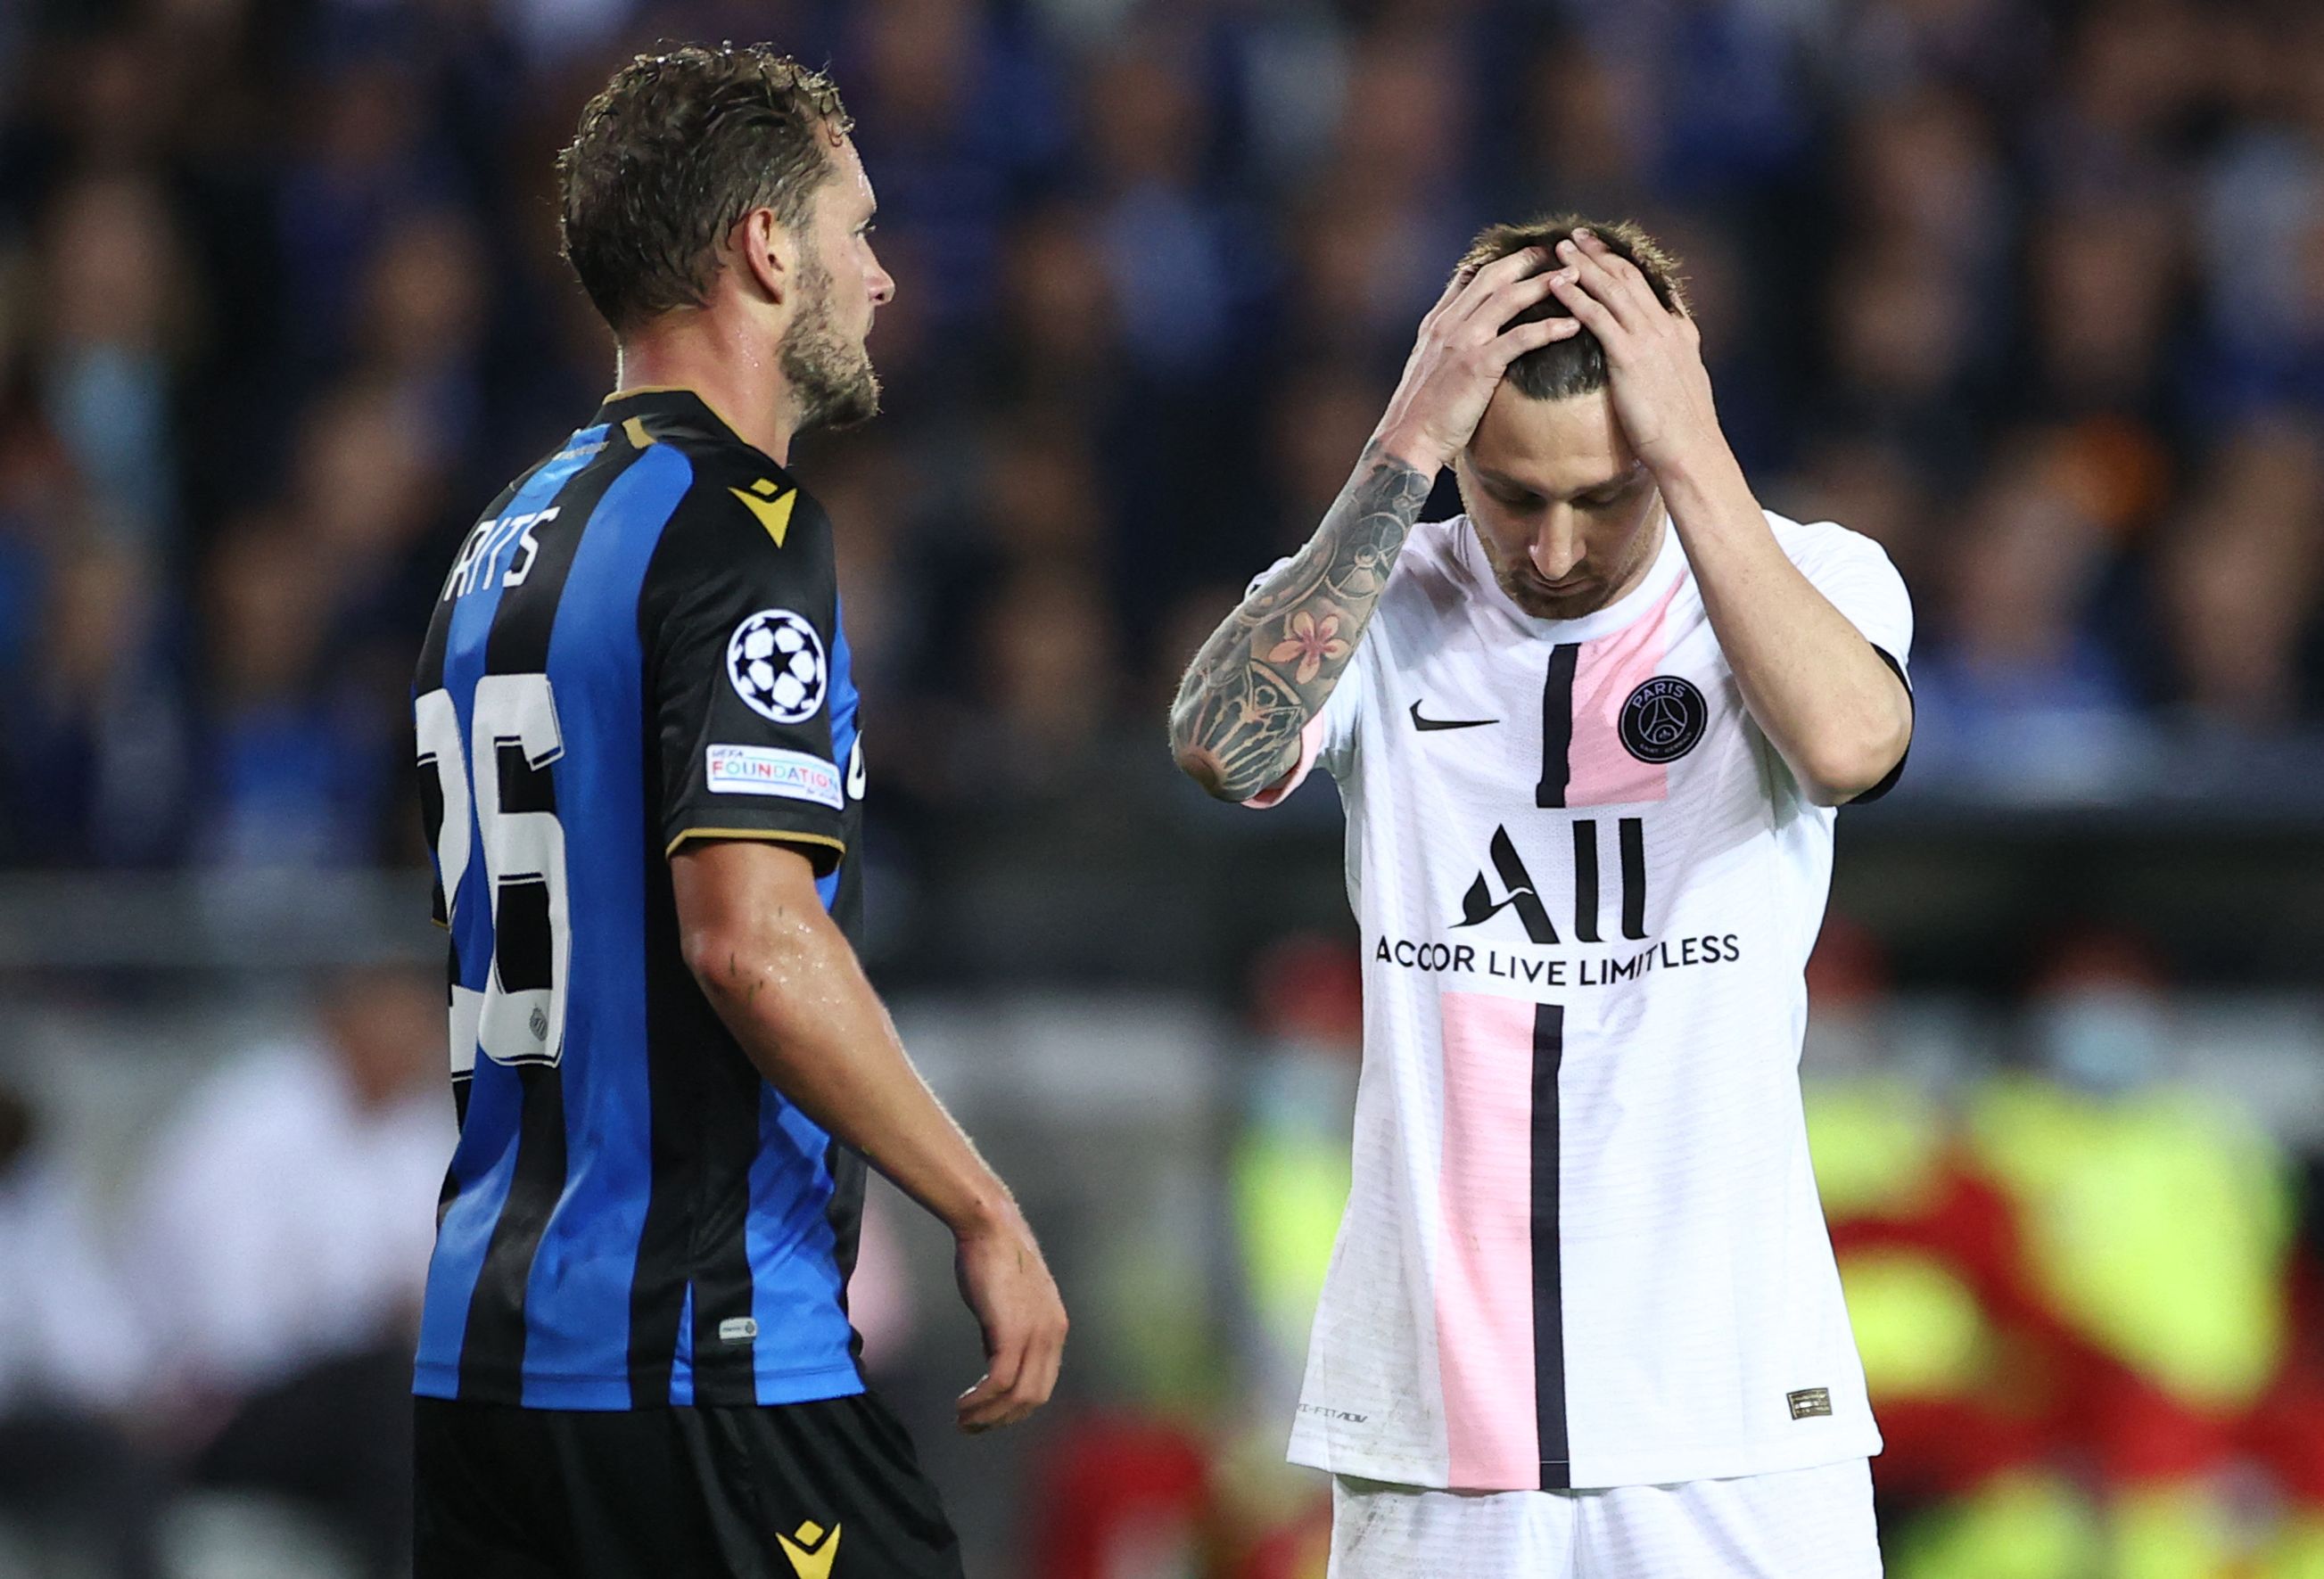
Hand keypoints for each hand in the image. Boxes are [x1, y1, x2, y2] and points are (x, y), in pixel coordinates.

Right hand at [952, 1206, 1067, 1432]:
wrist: (989, 1225)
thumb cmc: (991, 1257)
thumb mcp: (1006, 1302)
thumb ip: (1005, 1333)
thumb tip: (993, 1359)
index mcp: (1055, 1328)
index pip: (1042, 1384)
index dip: (1015, 1407)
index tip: (988, 1415)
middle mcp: (1052, 1334)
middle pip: (1033, 1398)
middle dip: (1001, 1419)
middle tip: (971, 1427)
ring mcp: (1035, 1334)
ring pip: (1018, 1396)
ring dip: (988, 1416)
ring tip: (962, 1421)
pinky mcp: (1012, 1331)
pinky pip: (1000, 1382)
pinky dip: (981, 1401)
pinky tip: (962, 1405)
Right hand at [1373, 246, 1579, 474]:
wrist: (1407, 439)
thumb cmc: (1420, 411)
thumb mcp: (1426, 365)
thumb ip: (1445, 342)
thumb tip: (1465, 331)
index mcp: (1437, 323)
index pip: (1470, 278)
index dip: (1501, 263)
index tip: (1526, 256)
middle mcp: (1449, 324)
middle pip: (1493, 277)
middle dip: (1527, 261)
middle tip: (1557, 253)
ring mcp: (1463, 342)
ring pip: (1509, 298)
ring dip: (1544, 284)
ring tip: (1574, 278)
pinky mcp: (1478, 365)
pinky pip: (1521, 338)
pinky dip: (1549, 328)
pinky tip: (1572, 325)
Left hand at [1545, 230, 1723, 478]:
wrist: (1691, 449)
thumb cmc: (1683, 429)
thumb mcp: (1683, 385)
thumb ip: (1670, 361)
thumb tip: (1659, 358)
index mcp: (1679, 331)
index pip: (1649, 286)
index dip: (1623, 264)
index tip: (1604, 249)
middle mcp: (1665, 326)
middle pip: (1628, 277)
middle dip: (1600, 253)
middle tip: (1576, 235)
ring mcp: (1649, 338)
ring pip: (1611, 289)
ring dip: (1584, 265)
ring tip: (1560, 248)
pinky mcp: (1630, 356)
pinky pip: (1596, 317)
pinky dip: (1575, 297)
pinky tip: (1556, 284)